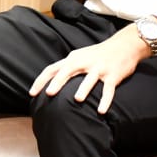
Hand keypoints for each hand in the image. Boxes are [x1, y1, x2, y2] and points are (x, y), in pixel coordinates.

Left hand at [29, 23, 151, 113]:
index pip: (52, 69)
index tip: (32, 93)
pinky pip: (108, 90)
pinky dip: (105, 100)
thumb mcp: (80, 56)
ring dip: (84, 89)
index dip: (41, 80)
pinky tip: (100, 111)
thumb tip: (50, 82)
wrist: (124, 45)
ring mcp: (99, 68)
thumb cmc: (98, 54)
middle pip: (68, 71)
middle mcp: (84, 62)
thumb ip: (66, 67)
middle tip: (49, 94)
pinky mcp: (113, 75)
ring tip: (77, 100)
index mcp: (73, 59)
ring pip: (90, 79)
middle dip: (58, 82)